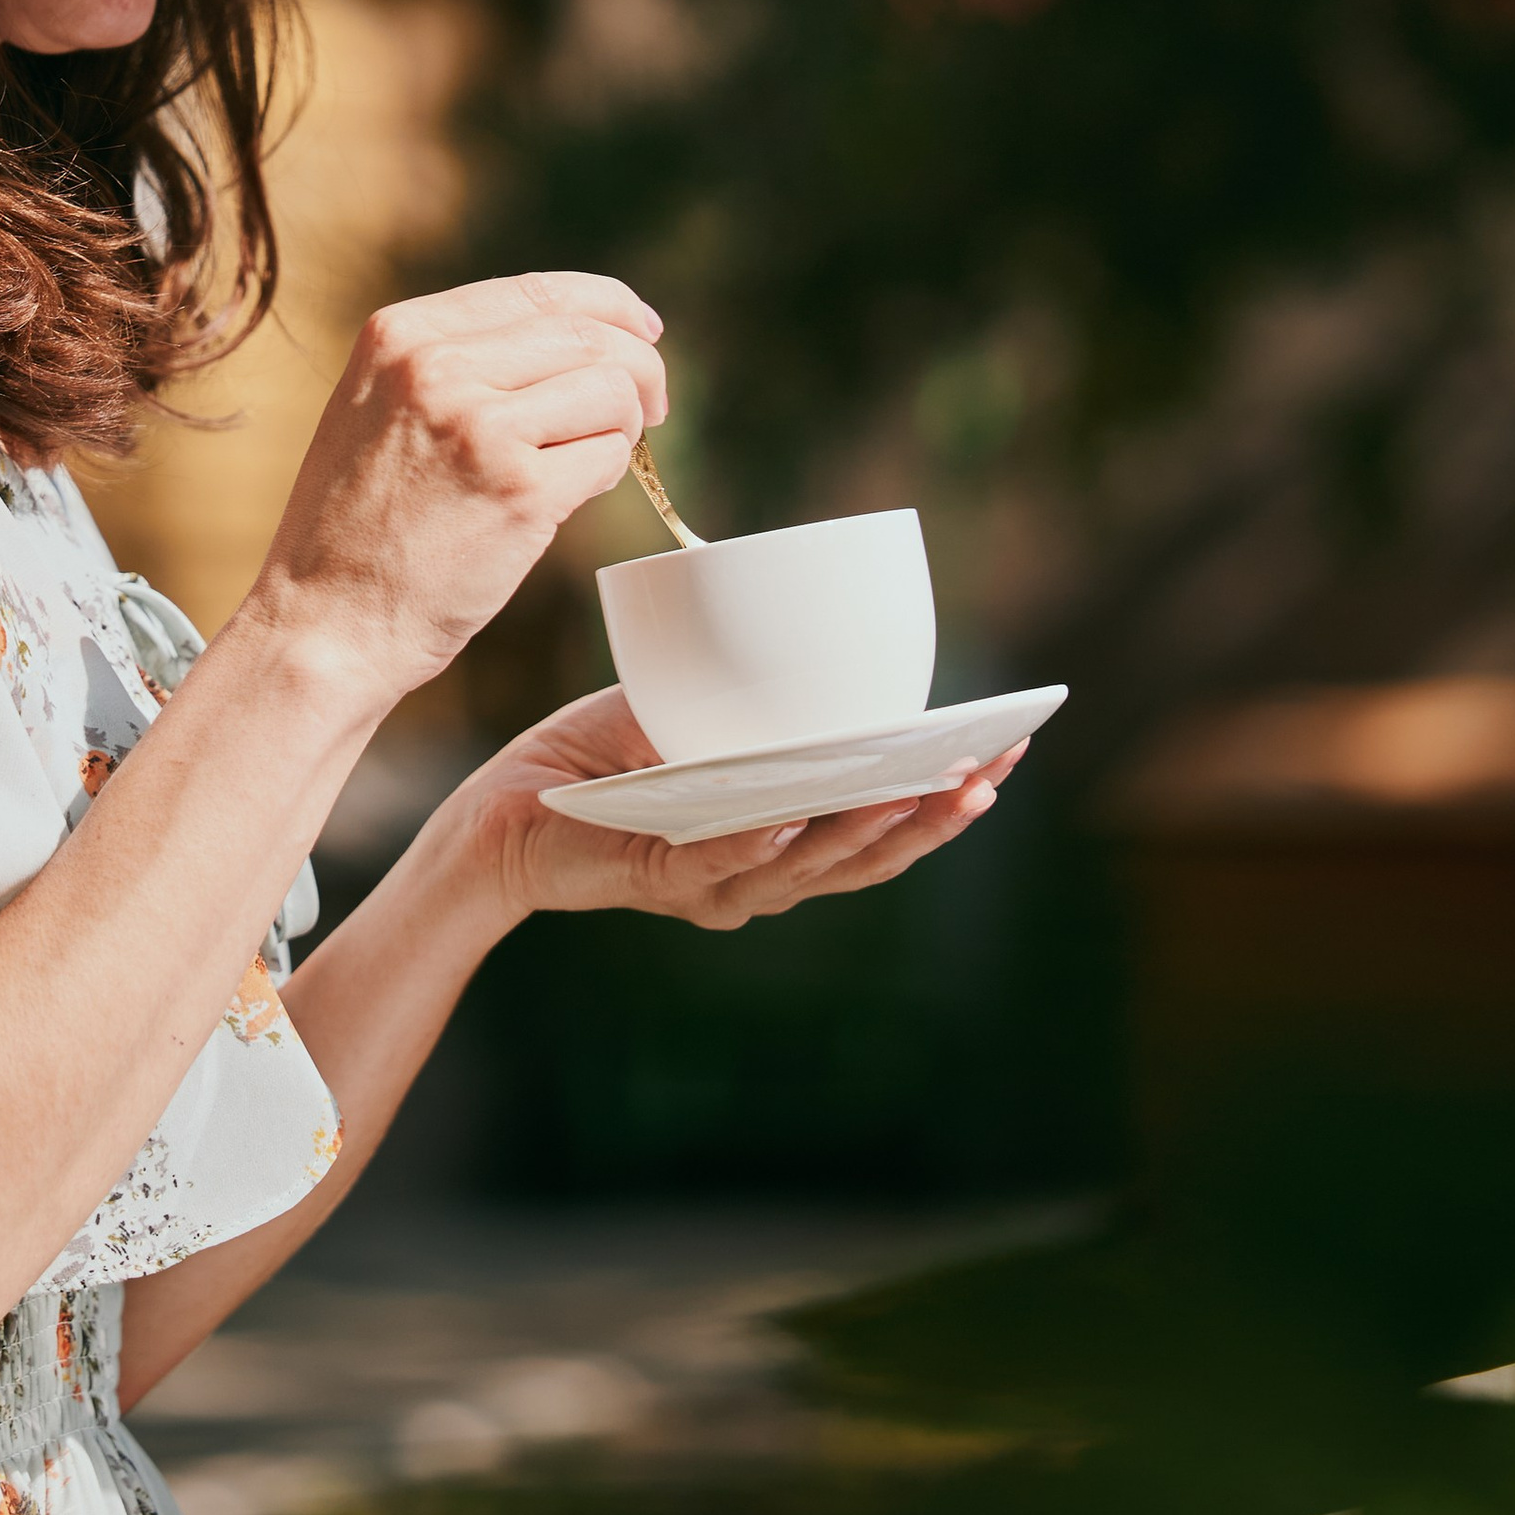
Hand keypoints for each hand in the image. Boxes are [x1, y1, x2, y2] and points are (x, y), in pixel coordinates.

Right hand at [244, 274, 666, 703]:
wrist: (324, 623)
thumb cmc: (354, 528)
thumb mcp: (376, 409)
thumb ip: (452, 363)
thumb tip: (574, 342)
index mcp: (399, 333)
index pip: (539, 290)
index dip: (610, 306)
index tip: (643, 331)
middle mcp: (436, 365)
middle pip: (590, 335)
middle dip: (640, 369)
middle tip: (649, 408)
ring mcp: (479, 425)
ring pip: (612, 390)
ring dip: (624, 426)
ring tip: (591, 460)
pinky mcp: (518, 490)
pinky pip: (607, 458)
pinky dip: (605, 476)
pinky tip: (564, 498)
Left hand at [454, 684, 1026, 935]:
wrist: (505, 805)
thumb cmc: (604, 756)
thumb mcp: (695, 710)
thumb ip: (758, 694)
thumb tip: (828, 629)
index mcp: (784, 837)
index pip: (883, 822)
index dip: (947, 794)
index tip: (1009, 748)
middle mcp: (762, 873)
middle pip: (868, 857)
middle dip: (935, 813)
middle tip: (992, 769)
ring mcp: (715, 884)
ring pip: (809, 868)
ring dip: (869, 828)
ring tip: (923, 786)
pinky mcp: (657, 879)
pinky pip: (717, 864)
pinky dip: (758, 840)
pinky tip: (792, 812)